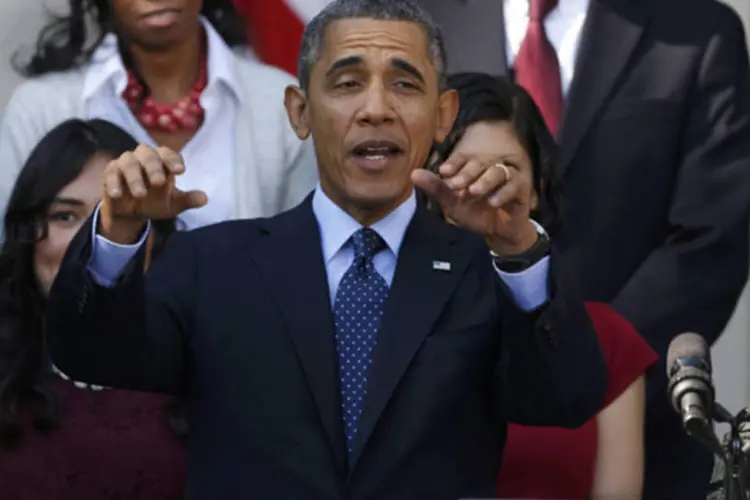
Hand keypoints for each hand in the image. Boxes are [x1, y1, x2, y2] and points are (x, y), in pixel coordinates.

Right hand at [99, 145, 207, 243]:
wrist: (132, 214)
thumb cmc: (156, 202)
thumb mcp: (173, 204)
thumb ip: (187, 200)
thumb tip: (204, 199)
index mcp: (162, 161)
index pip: (168, 154)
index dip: (174, 160)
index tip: (180, 171)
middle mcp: (143, 158)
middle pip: (148, 153)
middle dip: (154, 167)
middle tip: (159, 182)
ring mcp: (125, 163)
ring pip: (129, 162)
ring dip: (135, 178)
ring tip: (140, 194)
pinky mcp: (110, 173)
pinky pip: (110, 173)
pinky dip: (114, 183)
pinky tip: (117, 194)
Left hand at [412, 152, 537, 255]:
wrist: (498, 230)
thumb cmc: (474, 213)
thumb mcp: (452, 203)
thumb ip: (436, 188)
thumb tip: (413, 174)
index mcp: (472, 167)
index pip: (462, 159)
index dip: (453, 163)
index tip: (443, 171)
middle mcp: (489, 167)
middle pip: (480, 162)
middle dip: (467, 172)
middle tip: (456, 184)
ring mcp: (507, 176)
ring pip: (498, 171)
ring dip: (484, 182)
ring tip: (473, 192)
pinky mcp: (521, 188)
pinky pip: (514, 186)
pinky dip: (502, 194)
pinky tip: (492, 202)